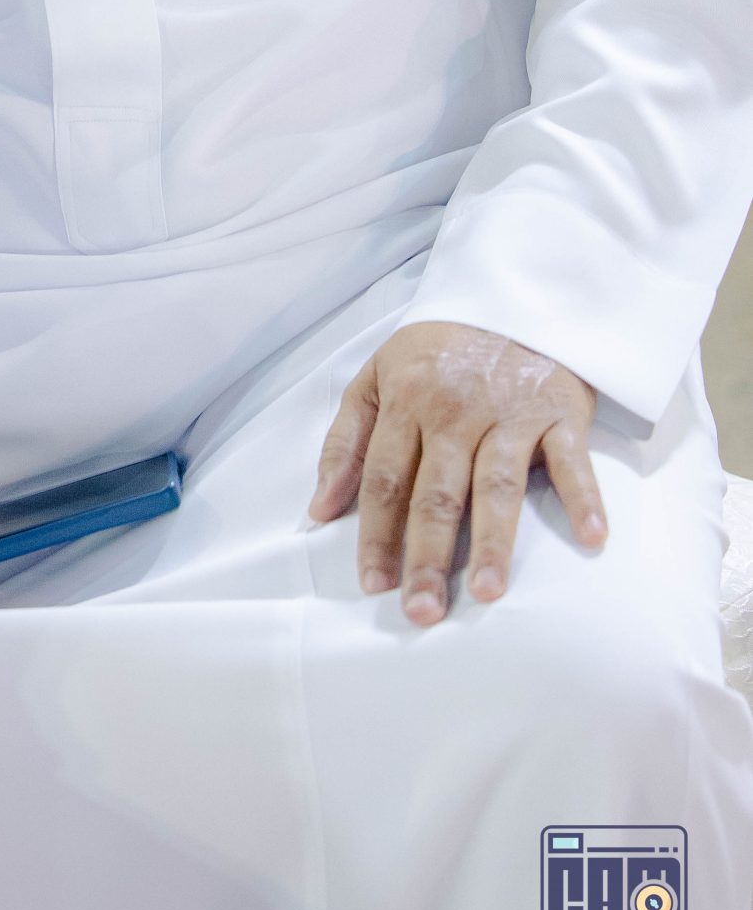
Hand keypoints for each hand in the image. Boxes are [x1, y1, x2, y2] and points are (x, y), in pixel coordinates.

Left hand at [308, 320, 604, 624]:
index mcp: (407, 400)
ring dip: (495, 541)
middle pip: (437, 493)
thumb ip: (345, 441)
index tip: (373, 585)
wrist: (514, 297)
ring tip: (488, 593)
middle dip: (427, 556)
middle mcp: (457, 410)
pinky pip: (573, 460)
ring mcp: (511, 412)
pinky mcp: (560, 411)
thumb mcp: (377, 376)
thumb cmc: (439, 350)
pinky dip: (586, 497)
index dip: (377, 534)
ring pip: (498, 484)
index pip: (386, 479)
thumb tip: (320, 509)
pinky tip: (590, 538)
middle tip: (422, 612)